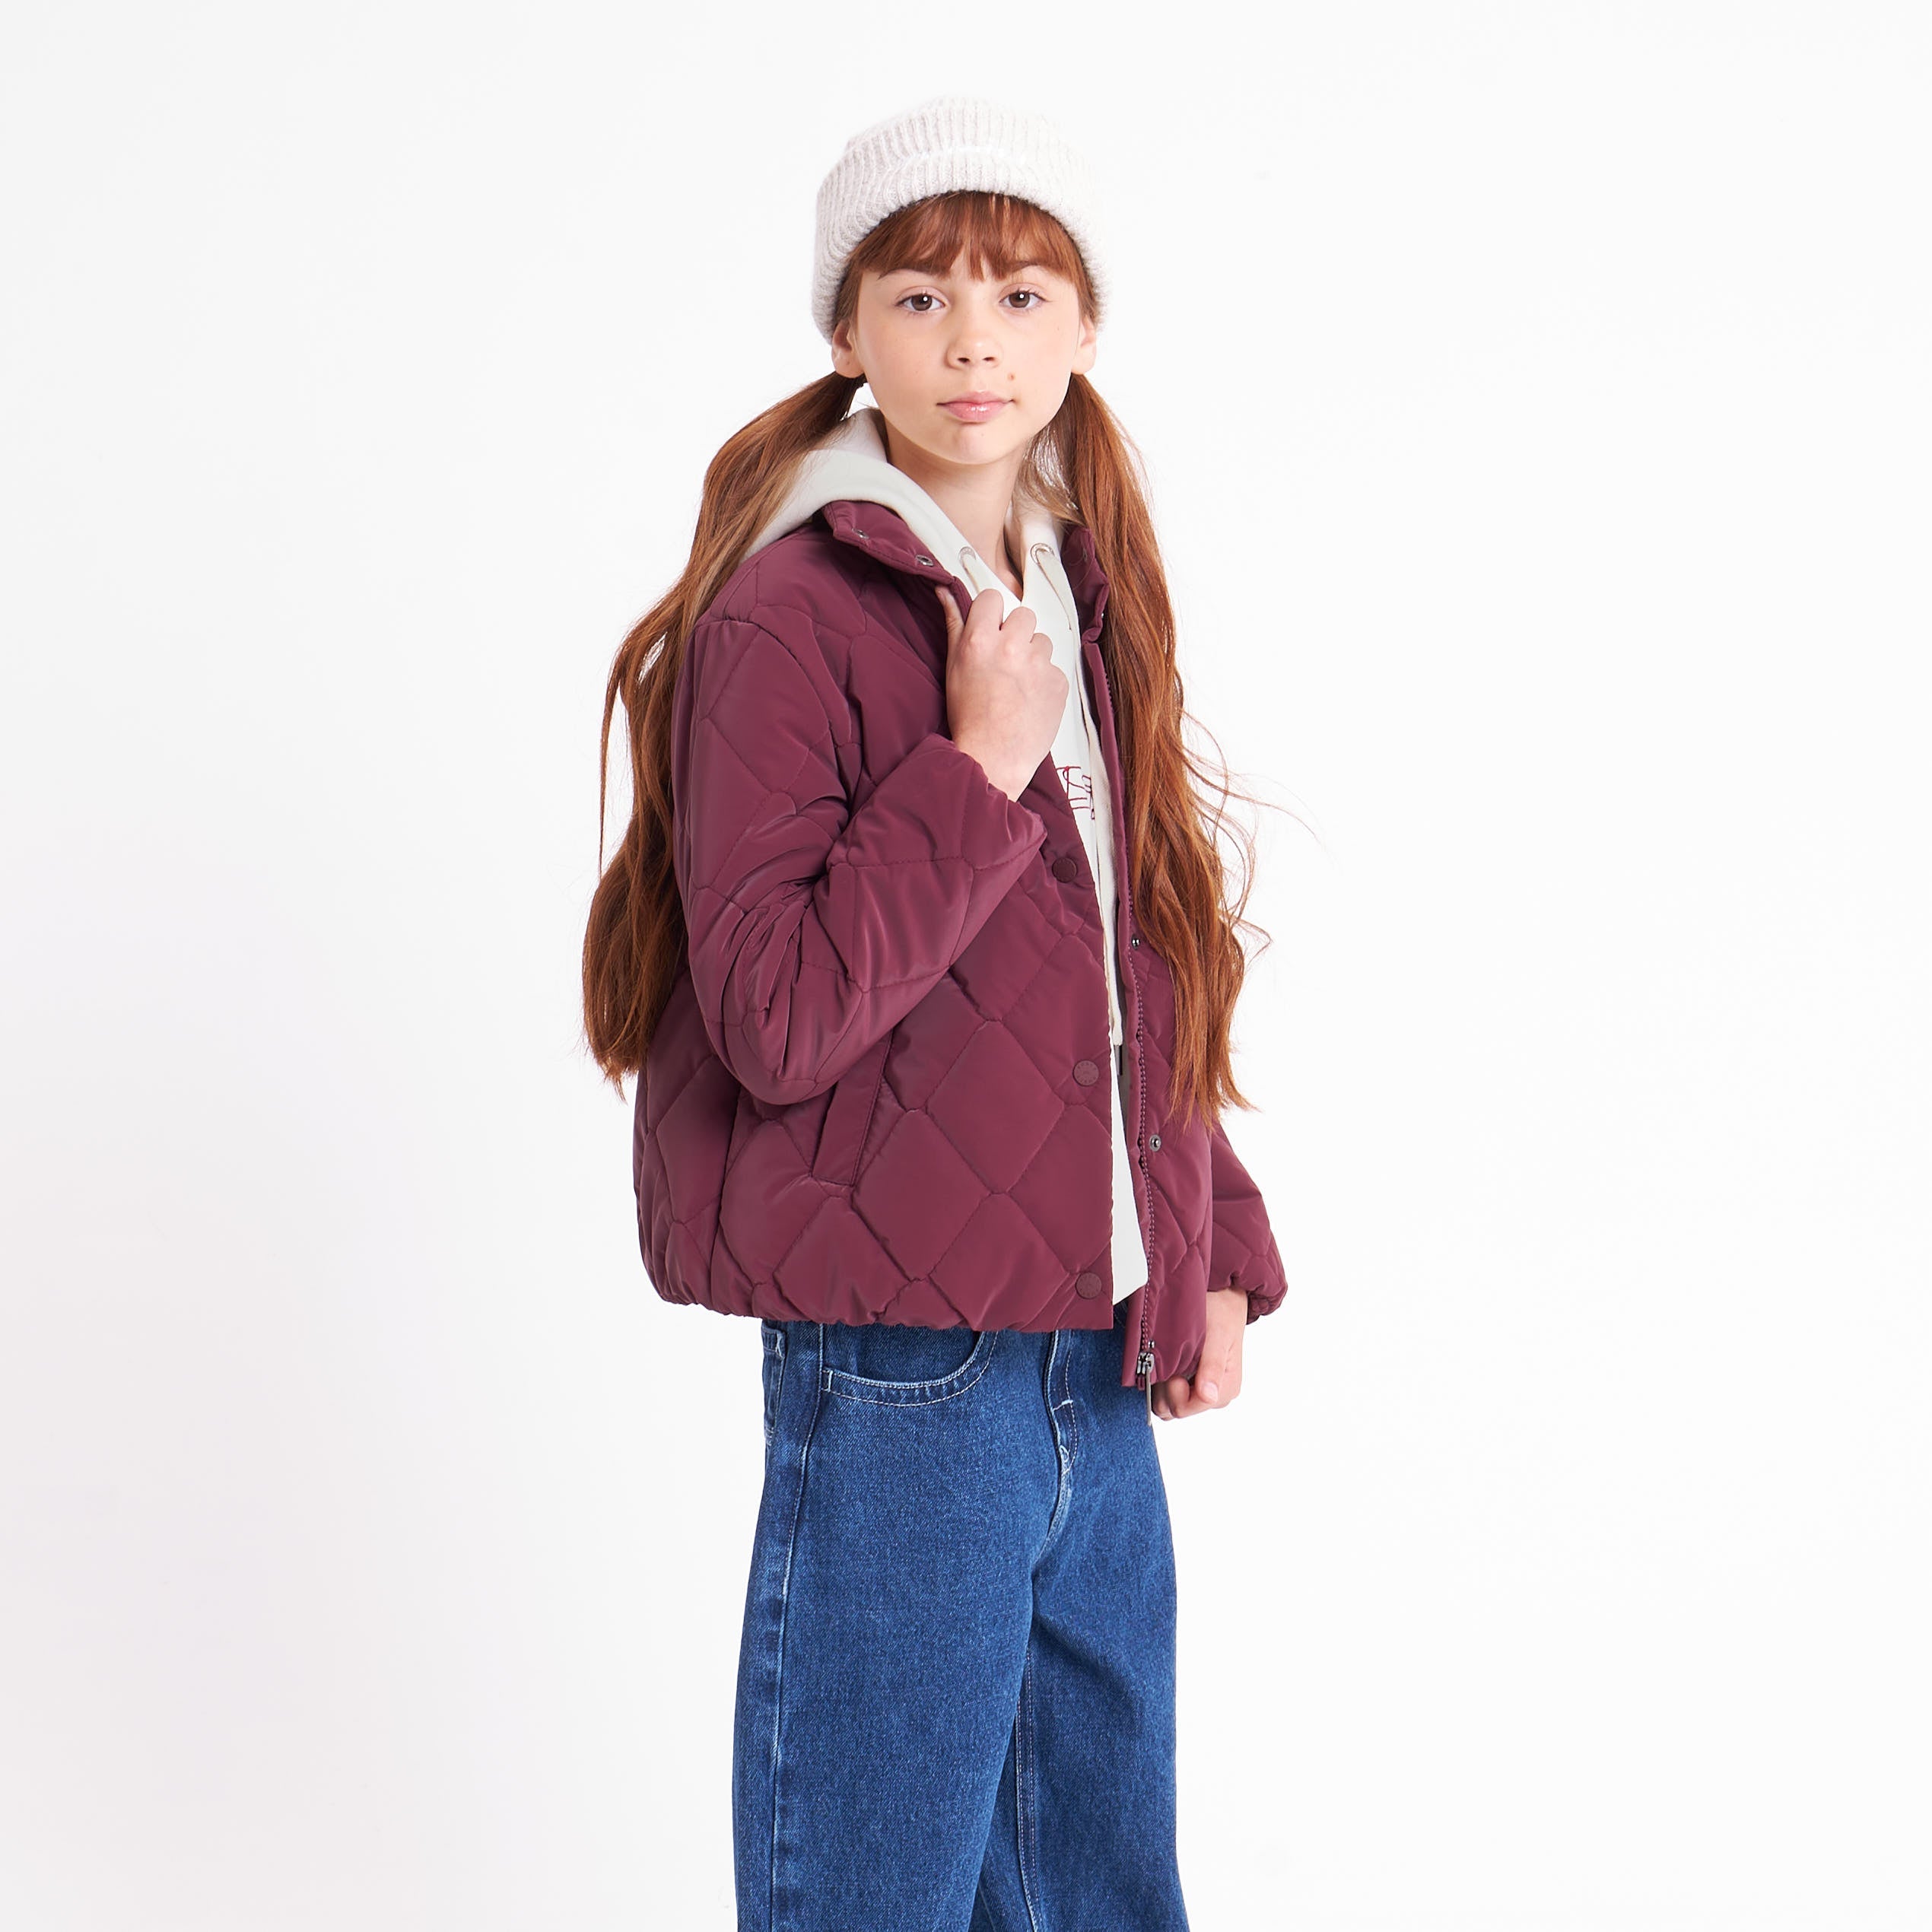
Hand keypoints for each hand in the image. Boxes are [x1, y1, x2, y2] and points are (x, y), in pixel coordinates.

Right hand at [937, 584, 1066, 801]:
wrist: (993, 758)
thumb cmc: (968, 715)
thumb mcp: (953, 667)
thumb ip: (953, 624)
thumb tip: (945, 590)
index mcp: (980, 640)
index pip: (993, 597)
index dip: (991, 615)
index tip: (990, 630)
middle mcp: (1011, 647)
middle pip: (1023, 615)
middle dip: (1016, 633)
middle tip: (1005, 661)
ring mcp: (1039, 665)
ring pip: (1042, 641)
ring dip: (1033, 656)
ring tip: (1017, 684)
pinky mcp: (1059, 682)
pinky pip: (1054, 668)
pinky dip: (1045, 681)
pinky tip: (1030, 699)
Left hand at [1151, 1287, 1247, 1419]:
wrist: (1221, 1293)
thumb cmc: (1221, 1310)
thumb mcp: (1218, 1335)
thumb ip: (1213, 1367)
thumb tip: (1208, 1396)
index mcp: (1226, 1388)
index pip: (1189, 1408)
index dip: (1174, 1390)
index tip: (1173, 1365)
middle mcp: (1215, 1393)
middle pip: (1177, 1408)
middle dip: (1165, 1385)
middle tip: (1168, 1356)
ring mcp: (1201, 1389)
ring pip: (1169, 1403)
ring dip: (1161, 1381)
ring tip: (1167, 1355)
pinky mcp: (1190, 1382)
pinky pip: (1167, 1393)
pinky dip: (1161, 1377)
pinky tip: (1167, 1357)